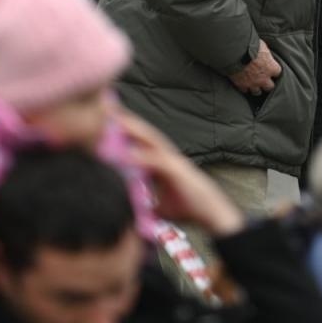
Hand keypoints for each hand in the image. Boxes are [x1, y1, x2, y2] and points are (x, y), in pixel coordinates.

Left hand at [120, 111, 244, 236]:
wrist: (212, 213)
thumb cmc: (190, 208)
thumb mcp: (161, 205)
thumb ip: (148, 203)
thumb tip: (131, 212)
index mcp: (163, 162)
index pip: (143, 142)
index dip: (128, 130)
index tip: (110, 121)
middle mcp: (169, 156)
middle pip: (146, 135)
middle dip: (129, 122)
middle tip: (110, 108)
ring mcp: (174, 161)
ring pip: (152, 141)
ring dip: (135, 130)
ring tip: (117, 121)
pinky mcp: (177, 170)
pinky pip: (157, 161)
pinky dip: (141, 157)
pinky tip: (127, 154)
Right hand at [228, 40, 280, 94]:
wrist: (236, 53)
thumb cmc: (250, 46)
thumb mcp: (263, 46)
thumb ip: (265, 54)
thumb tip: (265, 53)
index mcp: (271, 68)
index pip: (278, 72)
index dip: (274, 70)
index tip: (271, 68)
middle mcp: (263, 78)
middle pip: (270, 87)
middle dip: (267, 83)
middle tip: (264, 79)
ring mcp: (252, 83)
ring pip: (257, 92)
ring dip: (256, 88)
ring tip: (254, 84)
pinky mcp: (241, 85)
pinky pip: (244, 90)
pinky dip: (244, 87)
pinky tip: (243, 84)